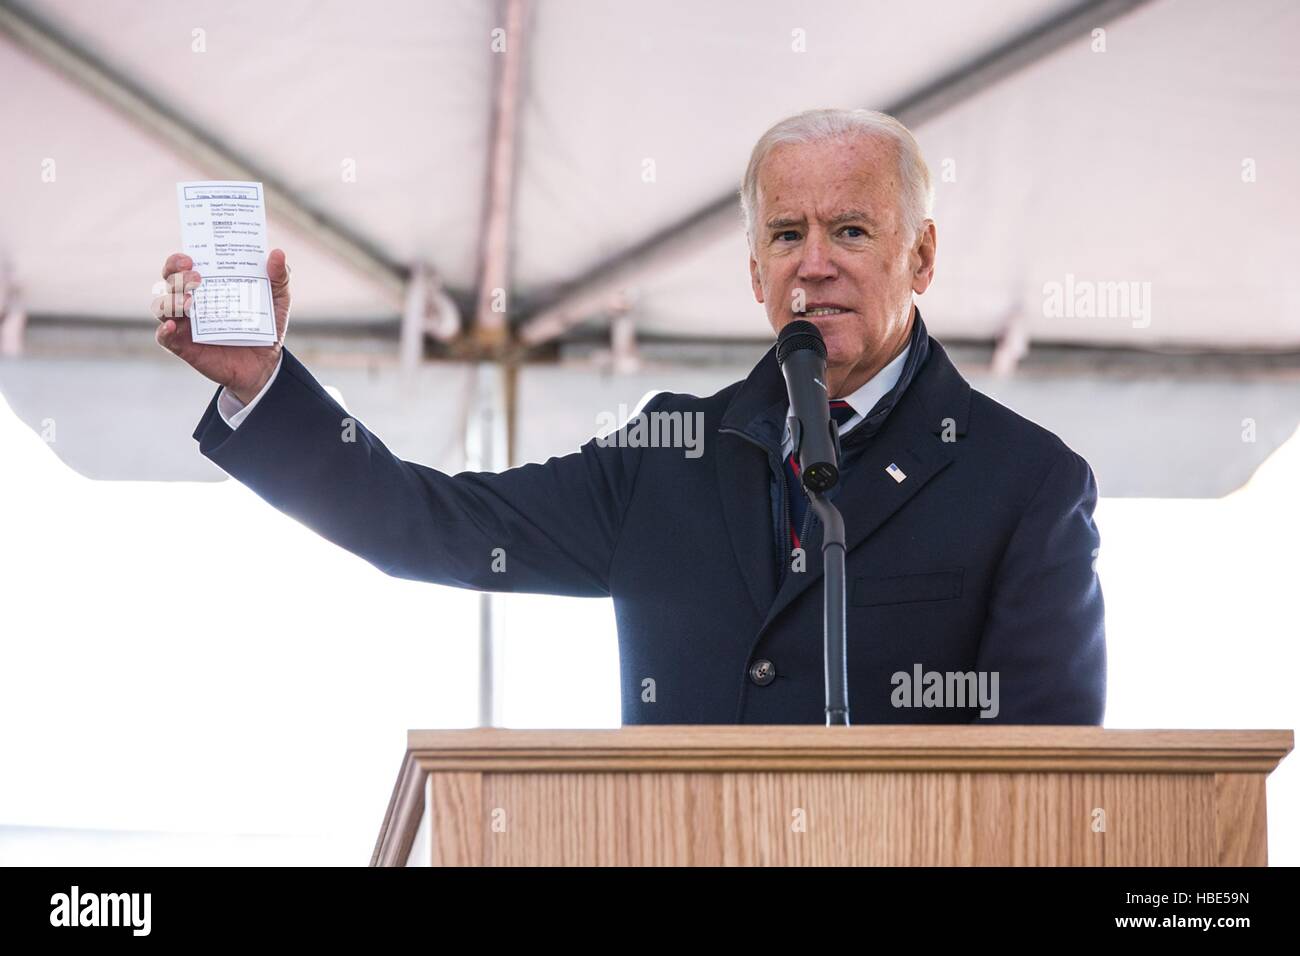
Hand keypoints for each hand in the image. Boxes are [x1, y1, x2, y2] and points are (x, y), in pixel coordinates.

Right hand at [153, 249, 291, 403]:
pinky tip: (171, 326)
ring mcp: (185, 324)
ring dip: (170, 301)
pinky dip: (163, 330)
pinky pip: (164, 337)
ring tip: (189, 302)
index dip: (177, 260)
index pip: (181, 266)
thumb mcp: (277, 300)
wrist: (266, 363)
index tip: (189, 259)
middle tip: (196, 278)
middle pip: (168, 282)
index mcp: (206, 284)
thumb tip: (277, 253)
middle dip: (176, 277)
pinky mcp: (183, 346)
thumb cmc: (266, 324)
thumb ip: (279, 277)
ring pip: (162, 306)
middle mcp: (189, 300)